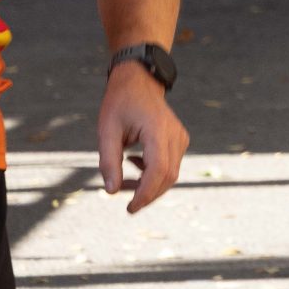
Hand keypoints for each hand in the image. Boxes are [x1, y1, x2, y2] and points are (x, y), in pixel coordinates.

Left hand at [97, 62, 186, 213]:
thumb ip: (108, 161)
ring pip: (171, 174)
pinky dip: (154, 174)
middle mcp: (175, 135)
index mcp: (157, 130)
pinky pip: (170, 166)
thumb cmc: (120, 103)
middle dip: (147, 194)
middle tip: (126, 202)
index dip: (145, 193)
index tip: (130, 208)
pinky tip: (134, 164)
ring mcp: (181, 138)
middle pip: (168, 177)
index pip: (158, 170)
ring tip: (124, 181)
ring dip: (149, 185)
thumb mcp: (107, 130)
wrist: (138, 80)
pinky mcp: (180, 140)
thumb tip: (111, 192)